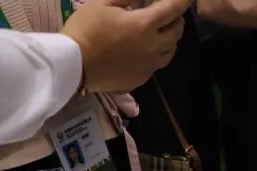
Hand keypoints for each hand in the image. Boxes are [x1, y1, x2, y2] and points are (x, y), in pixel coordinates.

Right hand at [61, 0, 189, 92]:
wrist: (73, 65)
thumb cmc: (85, 29)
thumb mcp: (103, 3)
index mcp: (144, 25)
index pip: (173, 9)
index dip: (183, 0)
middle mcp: (153, 47)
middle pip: (177, 30)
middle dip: (174, 18)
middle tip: (162, 12)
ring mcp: (150, 65)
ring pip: (171, 49)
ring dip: (168, 37)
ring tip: (155, 31)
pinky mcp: (143, 78)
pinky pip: (158, 63)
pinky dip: (157, 53)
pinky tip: (143, 49)